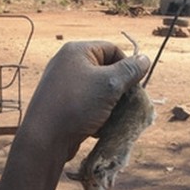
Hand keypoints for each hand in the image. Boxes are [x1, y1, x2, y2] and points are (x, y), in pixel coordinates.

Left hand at [20, 41, 150, 160]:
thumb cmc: (77, 106)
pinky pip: (88, 104)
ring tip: (113, 118)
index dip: (127, 68)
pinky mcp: (63, 104)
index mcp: (77, 51)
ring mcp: (64, 85)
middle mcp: (68, 64)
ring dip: (111, 104)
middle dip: (120, 89)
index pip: (113, 50)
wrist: (45, 139)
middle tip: (127, 105)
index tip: (134, 89)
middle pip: (106, 71)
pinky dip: (97, 113)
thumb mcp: (110, 85)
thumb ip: (130, 70)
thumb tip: (144, 59)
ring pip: (98, 90)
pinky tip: (100, 127)